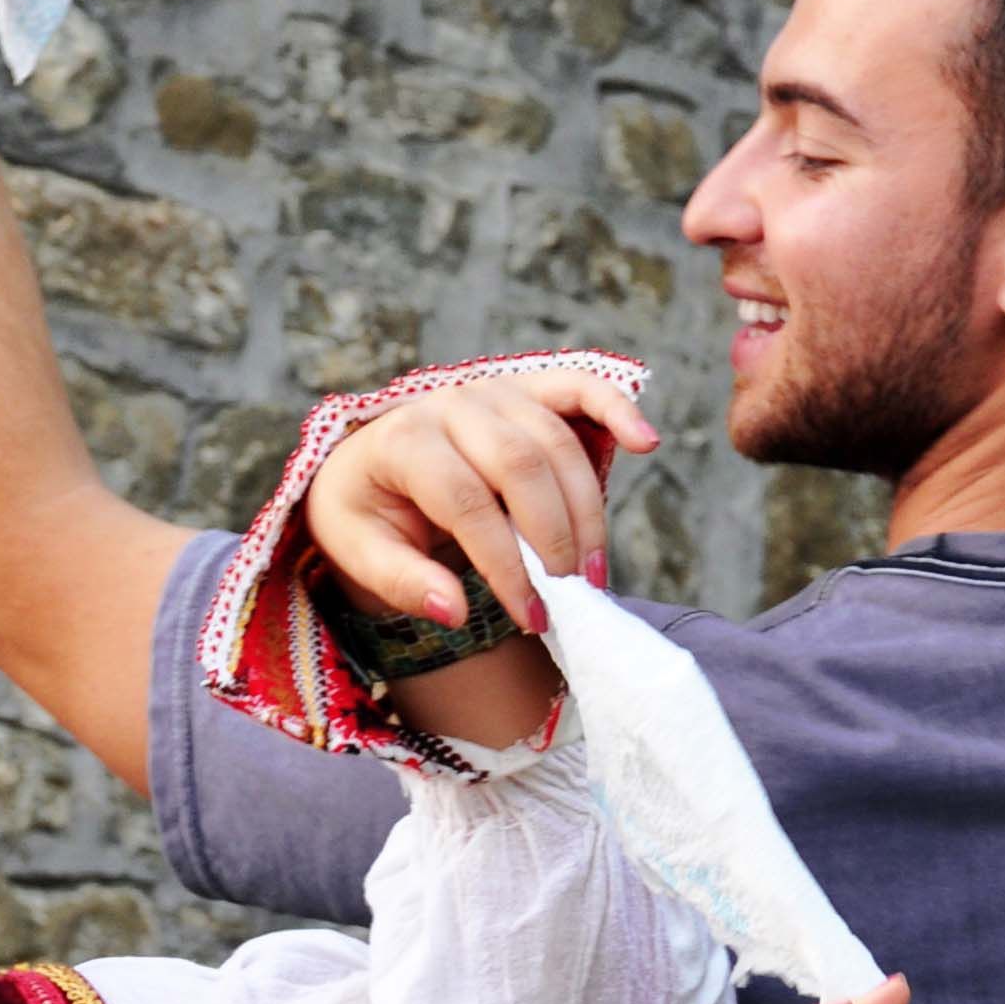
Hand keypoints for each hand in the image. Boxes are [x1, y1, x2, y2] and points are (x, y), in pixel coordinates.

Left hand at [304, 365, 659, 634]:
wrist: (369, 466)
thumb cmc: (367, 513)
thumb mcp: (358, 553)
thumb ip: (402, 583)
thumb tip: (453, 612)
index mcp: (403, 439)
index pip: (465, 500)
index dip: (504, 562)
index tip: (530, 615)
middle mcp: (451, 403)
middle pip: (520, 465)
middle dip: (553, 539)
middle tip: (569, 597)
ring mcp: (493, 390)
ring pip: (557, 442)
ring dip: (586, 511)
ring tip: (592, 574)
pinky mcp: (526, 390)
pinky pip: (579, 388)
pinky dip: (617, 409)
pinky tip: (646, 443)